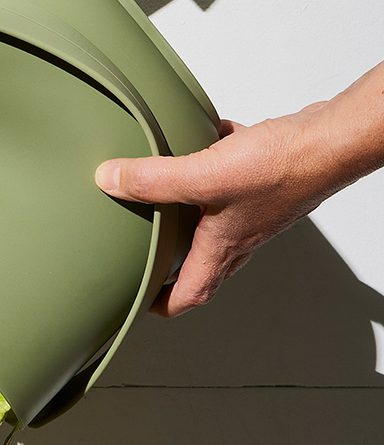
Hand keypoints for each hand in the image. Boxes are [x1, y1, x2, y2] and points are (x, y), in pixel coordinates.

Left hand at [94, 107, 344, 316]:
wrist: (334, 139)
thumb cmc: (283, 167)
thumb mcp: (204, 175)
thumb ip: (153, 180)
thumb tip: (110, 179)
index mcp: (223, 247)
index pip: (191, 295)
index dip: (164, 305)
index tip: (143, 304)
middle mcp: (242, 234)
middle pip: (206, 263)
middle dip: (177, 266)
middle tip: (153, 259)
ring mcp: (258, 208)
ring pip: (220, 221)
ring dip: (195, 215)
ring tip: (170, 202)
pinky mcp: (268, 180)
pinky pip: (236, 179)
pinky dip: (218, 166)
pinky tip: (205, 142)